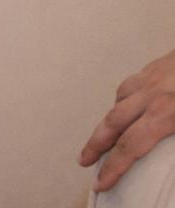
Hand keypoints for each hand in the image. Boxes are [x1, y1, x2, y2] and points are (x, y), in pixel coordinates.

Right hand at [79, 48, 174, 190]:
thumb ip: (174, 136)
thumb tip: (168, 158)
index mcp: (164, 113)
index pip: (130, 146)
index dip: (113, 167)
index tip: (100, 182)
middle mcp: (151, 95)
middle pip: (114, 122)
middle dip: (96, 144)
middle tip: (83, 160)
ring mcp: (151, 78)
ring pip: (119, 99)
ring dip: (109, 119)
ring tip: (104, 135)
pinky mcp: (155, 66)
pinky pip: (131, 84)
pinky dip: (123, 97)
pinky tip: (126, 103)